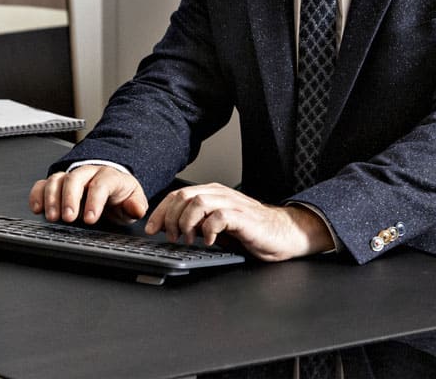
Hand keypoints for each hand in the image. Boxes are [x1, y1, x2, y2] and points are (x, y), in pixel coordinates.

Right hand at [29, 165, 147, 225]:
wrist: (111, 188)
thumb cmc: (120, 195)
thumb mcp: (133, 201)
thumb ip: (136, 205)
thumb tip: (136, 208)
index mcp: (110, 176)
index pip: (101, 183)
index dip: (94, 200)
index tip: (90, 218)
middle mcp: (89, 173)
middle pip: (76, 178)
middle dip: (70, 198)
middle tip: (69, 217)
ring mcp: (71, 177)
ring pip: (58, 179)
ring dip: (52, 198)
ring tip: (53, 217)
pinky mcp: (57, 184)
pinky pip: (43, 184)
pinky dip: (37, 194)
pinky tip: (37, 208)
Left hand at [144, 182, 333, 260]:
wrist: (283, 233)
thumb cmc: (251, 231)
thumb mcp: (218, 225)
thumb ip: (198, 222)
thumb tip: (172, 229)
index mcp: (212, 194)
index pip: (177, 195)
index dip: (161, 211)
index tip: (152, 228)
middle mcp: (220, 195)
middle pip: (183, 196)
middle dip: (171, 218)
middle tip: (172, 237)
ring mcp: (232, 204)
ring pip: (198, 202)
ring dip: (187, 223)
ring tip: (189, 240)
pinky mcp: (244, 217)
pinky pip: (219, 217)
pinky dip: (209, 229)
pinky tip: (210, 241)